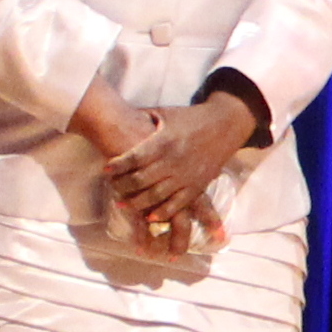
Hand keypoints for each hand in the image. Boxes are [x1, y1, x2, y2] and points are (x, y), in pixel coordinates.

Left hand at [108, 92, 259, 237]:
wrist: (225, 124)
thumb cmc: (191, 118)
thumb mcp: (166, 114)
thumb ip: (144, 118)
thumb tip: (121, 118)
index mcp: (165, 141)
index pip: (135, 157)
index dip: (118, 165)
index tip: (106, 169)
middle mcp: (174, 160)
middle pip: (141, 179)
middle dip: (122, 185)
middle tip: (111, 186)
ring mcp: (187, 175)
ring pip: (156, 196)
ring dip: (137, 202)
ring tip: (122, 204)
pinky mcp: (198, 186)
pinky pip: (178, 204)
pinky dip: (163, 212)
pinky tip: (149, 217)